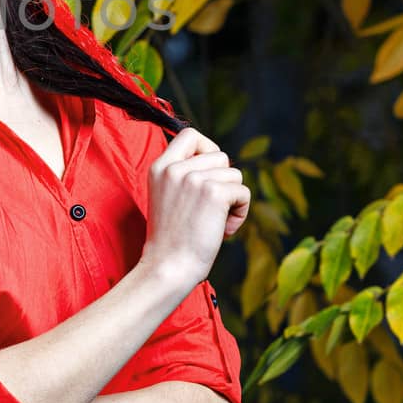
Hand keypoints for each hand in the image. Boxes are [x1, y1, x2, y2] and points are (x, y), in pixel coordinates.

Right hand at [143, 125, 250, 298]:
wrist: (168, 267)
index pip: (190, 135)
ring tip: (215, 222)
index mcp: (159, 167)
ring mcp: (194, 178)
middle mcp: (175, 168)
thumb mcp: (167, 196)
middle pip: (220, 156)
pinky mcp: (214, 193)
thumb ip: (184, 175)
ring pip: (235, 174)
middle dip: (223, 182)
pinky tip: (223, 230)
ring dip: (233, 199)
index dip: (207, 149)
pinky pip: (243, 192)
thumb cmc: (171, 240)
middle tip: (210, 210)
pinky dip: (240, 213)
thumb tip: (220, 163)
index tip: (209, 174)